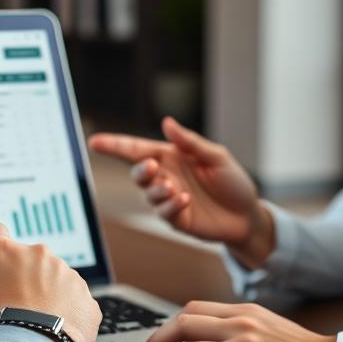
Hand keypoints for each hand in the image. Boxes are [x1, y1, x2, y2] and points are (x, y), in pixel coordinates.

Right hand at [0, 222, 101, 341]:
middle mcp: (38, 255)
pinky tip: (52, 330)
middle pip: (25, 259)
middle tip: (8, 304)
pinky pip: (73, 301)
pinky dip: (65, 312)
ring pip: (52, 279)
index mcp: (4, 251)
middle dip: (18, 277)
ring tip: (32, 321)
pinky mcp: (85, 296)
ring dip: (44, 294)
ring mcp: (66, 274)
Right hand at [89, 116, 275, 268]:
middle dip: (140, 169)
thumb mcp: (216, 156)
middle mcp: (166, 177)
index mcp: (171, 156)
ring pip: (149, 194)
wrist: (247, 215)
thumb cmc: (232, 181)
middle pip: (137, 171)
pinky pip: (165, 212)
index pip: (137, 149)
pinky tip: (185, 200)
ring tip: (175, 188)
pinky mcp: (176, 219)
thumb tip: (167, 122)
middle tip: (153, 167)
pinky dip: (172, 205)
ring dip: (158, 190)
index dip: (114, 145)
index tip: (94, 142)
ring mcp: (169, 199)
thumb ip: (190, 142)